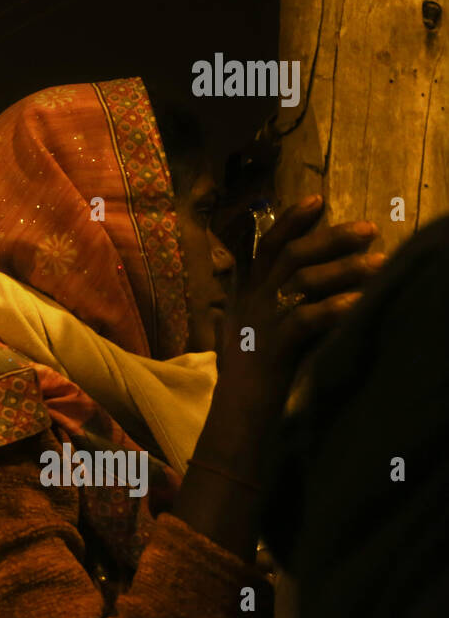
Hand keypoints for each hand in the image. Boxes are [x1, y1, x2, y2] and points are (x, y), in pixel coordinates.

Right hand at [219, 195, 381, 405]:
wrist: (235, 418)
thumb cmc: (249, 379)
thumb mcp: (248, 332)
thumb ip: (260, 305)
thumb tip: (285, 284)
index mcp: (246, 295)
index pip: (265, 246)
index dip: (290, 221)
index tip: (318, 200)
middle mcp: (250, 301)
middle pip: (287, 254)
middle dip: (328, 236)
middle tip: (368, 228)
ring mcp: (260, 321)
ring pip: (299, 279)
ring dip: (343, 268)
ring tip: (381, 261)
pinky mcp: (273, 346)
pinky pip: (306, 318)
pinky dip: (336, 308)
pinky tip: (363, 303)